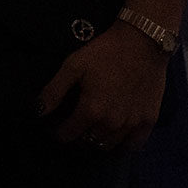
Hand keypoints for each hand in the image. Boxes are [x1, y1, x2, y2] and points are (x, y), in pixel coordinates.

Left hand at [36, 22, 169, 151]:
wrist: (143, 41)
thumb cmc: (105, 51)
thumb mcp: (74, 66)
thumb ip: (54, 91)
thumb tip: (37, 112)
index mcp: (91, 110)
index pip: (68, 135)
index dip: (58, 132)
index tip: (56, 127)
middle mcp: (111, 123)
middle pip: (88, 142)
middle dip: (77, 137)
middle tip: (75, 126)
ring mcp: (132, 124)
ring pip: (109, 146)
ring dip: (98, 141)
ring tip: (92, 130)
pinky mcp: (149, 120)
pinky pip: (134, 145)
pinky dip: (123, 144)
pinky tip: (117, 135)